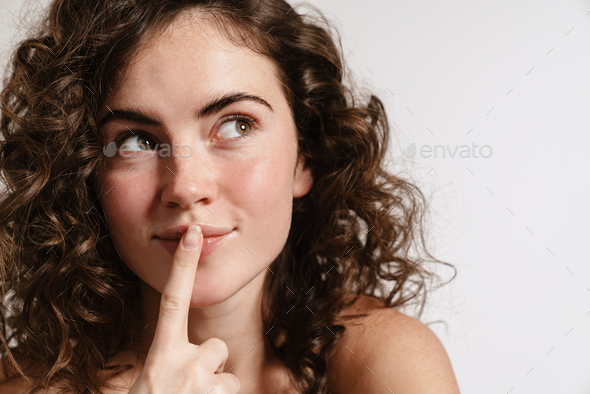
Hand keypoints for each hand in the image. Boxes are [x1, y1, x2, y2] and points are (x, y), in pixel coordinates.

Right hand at [128, 225, 240, 392]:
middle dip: (209, 366)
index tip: (194, 235)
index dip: (183, 267)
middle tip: (188, 389)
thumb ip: (170, 365)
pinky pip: (233, 393)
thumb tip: (190, 360)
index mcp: (161, 355)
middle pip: (216, 348)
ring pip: (227, 377)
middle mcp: (183, 363)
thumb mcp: (152, 383)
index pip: (173, 301)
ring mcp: (203, 383)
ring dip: (215, 391)